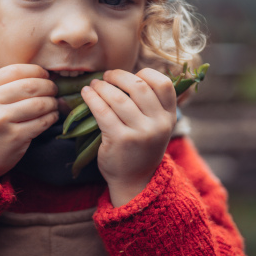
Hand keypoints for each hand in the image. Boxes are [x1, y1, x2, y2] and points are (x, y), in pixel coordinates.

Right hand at [0, 64, 58, 178]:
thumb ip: (5, 85)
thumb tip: (41, 74)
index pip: (15, 70)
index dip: (36, 71)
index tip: (45, 75)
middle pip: (30, 86)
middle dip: (48, 86)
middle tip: (54, 90)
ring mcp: (2, 120)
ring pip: (39, 104)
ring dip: (52, 102)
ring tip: (54, 104)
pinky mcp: (14, 137)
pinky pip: (42, 122)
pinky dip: (51, 117)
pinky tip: (52, 116)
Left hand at [80, 68, 176, 206]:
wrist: (134, 181)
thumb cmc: (141, 148)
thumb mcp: (155, 126)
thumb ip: (150, 104)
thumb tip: (125, 75)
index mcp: (169, 116)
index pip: (163, 83)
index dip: (145, 74)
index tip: (130, 75)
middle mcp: (159, 124)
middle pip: (138, 86)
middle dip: (118, 76)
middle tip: (106, 76)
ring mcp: (141, 132)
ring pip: (118, 98)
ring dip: (102, 86)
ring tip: (94, 85)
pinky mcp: (121, 140)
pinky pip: (103, 111)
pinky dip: (92, 98)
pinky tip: (86, 94)